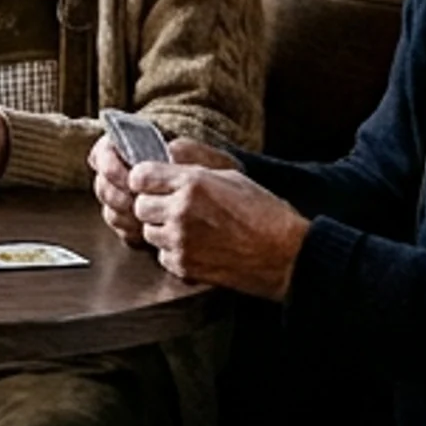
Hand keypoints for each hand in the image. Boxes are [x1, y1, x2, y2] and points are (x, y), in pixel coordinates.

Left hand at [122, 160, 308, 299]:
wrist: (285, 254)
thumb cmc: (264, 213)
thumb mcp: (231, 176)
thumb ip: (193, 170)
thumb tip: (167, 160)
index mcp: (192, 183)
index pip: (140, 176)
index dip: (145, 179)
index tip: (152, 183)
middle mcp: (181, 211)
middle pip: (140, 206)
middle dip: (153, 206)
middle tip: (173, 208)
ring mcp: (181, 240)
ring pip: (148, 232)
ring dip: (162, 230)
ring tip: (189, 229)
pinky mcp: (184, 266)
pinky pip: (162, 256)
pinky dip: (174, 253)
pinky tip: (196, 247)